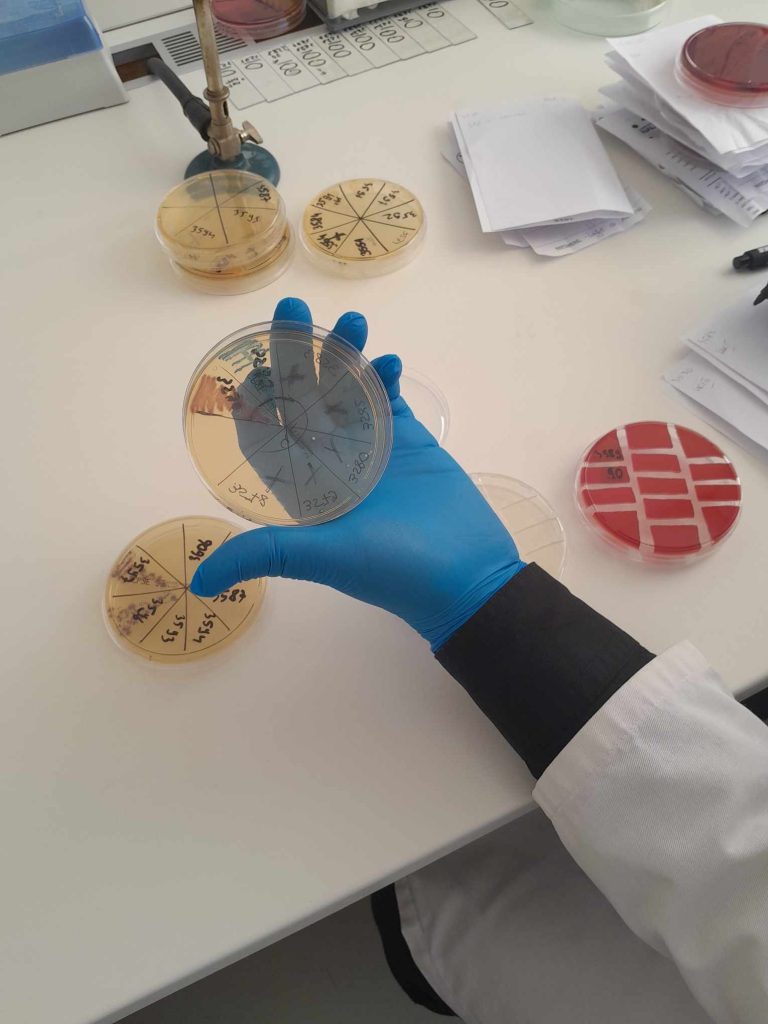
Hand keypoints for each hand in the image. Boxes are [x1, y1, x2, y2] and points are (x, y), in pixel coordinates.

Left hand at [191, 297, 524, 650]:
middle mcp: (328, 462)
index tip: (252, 367)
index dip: (255, 401)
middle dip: (296, 355)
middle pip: (303, 399)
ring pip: (346, 389)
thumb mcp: (322, 558)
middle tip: (291, 309)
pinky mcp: (407, 439)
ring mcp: (369, 447)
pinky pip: (388, 396)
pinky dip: (385, 375)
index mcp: (301, 489)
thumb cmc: (392, 570)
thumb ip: (264, 553)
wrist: (467, 576)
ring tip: (352, 322)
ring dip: (346, 354)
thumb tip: (197, 582)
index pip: (265, 435)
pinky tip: (386, 359)